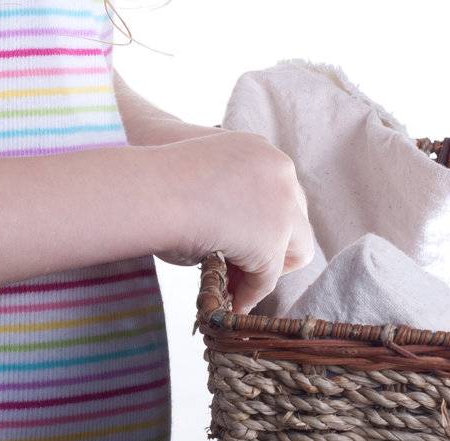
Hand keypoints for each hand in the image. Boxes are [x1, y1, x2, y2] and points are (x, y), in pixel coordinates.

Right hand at [153, 130, 316, 314]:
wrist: (151, 188)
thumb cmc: (161, 180)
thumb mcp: (205, 180)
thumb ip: (229, 201)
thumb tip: (231, 241)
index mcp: (260, 150)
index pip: (282, 191)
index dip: (263, 220)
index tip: (241, 239)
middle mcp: (280, 170)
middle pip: (297, 217)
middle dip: (275, 244)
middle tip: (242, 265)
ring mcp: (282, 206)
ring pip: (298, 247)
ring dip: (269, 267)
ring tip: (237, 284)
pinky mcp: (272, 241)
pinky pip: (268, 276)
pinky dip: (251, 292)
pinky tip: (230, 299)